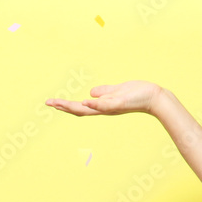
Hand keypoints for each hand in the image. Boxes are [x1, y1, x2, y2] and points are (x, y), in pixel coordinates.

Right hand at [45, 80, 162, 116]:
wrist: (154, 97)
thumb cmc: (137, 93)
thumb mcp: (117, 91)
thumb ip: (104, 92)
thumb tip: (90, 93)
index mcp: (102, 105)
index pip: (80, 107)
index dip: (66, 106)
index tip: (51, 102)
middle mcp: (105, 108)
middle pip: (80, 110)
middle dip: (63, 107)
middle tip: (47, 103)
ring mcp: (111, 107)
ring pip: (89, 109)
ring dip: (73, 106)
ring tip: (58, 103)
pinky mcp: (120, 104)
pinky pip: (105, 105)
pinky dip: (95, 104)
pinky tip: (85, 101)